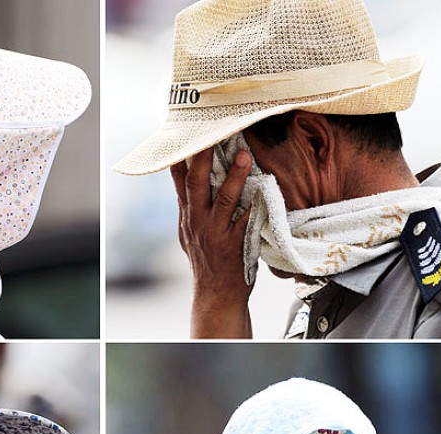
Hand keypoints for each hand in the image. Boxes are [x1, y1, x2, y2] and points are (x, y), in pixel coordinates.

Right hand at [171, 147, 254, 337]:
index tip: (187, 129)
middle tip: (211, 132)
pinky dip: (253, 205)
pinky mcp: (235, 244)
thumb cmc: (208, 262)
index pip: (178, 179)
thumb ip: (191, 208)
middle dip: (201, 157)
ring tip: (244, 156)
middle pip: (195, 183)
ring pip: (222, 200)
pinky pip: (245, 221)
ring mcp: (215, 233)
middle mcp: (197, 221)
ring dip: (233, 176)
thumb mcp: (190, 233)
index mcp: (187, 215)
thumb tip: (188, 179)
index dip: (181, 154)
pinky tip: (262, 189)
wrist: (216, 296)